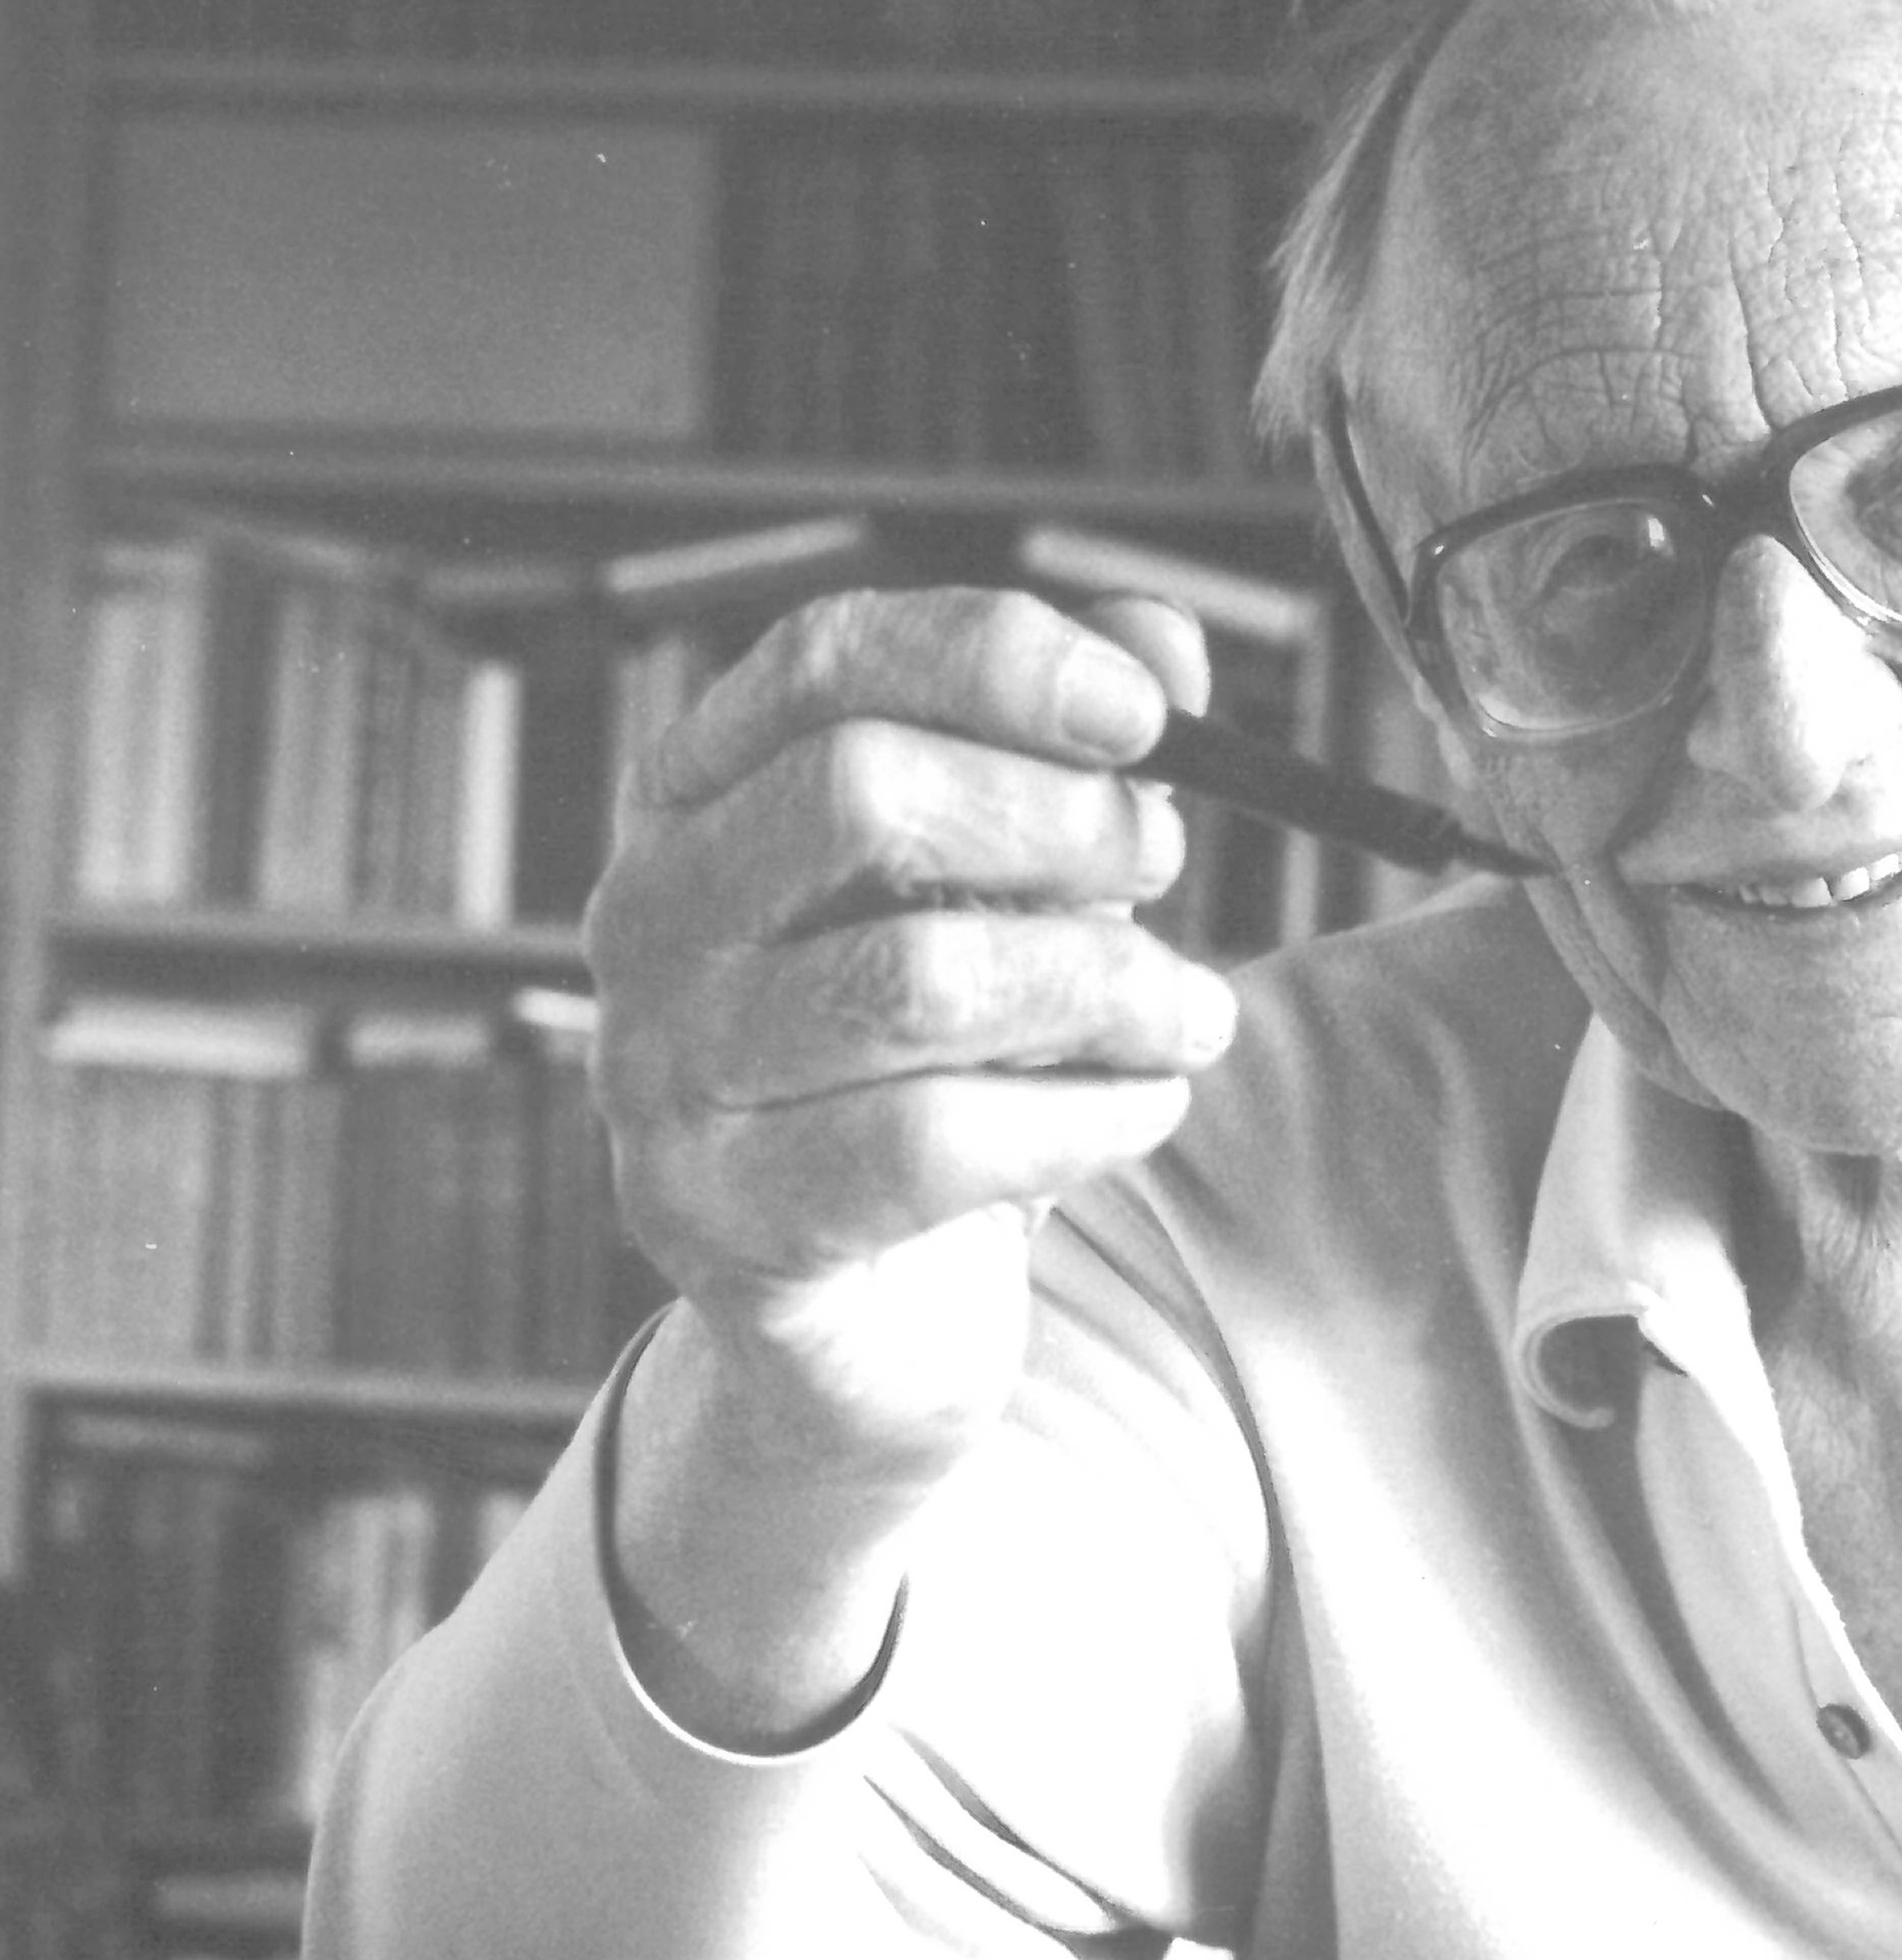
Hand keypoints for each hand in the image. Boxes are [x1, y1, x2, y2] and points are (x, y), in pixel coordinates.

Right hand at [587, 584, 1233, 1489]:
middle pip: (861, 796)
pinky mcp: (719, 1216)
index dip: (994, 660)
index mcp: (699, 794)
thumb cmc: (938, 1064)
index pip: (824, 660)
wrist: (869, 1315)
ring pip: (915, 978)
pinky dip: (1086, 1117)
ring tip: (1193, 1015)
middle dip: (1058, 824)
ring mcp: (664, 1071)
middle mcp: (651, 914)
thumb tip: (1164, 644)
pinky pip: (934, 1142)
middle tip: (1160, 869)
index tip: (1146, 711)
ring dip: (1104, 985)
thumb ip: (1074, 759)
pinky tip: (1144, 1107)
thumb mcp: (1009, 894)